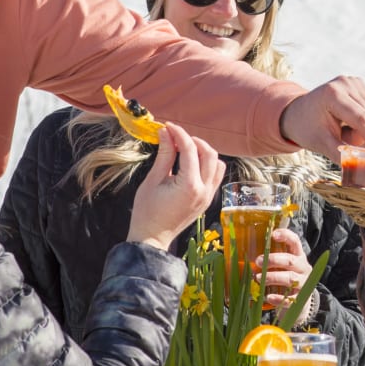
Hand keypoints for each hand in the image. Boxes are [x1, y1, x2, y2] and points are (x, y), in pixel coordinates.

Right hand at [127, 124, 225, 250]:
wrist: (151, 239)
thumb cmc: (147, 212)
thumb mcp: (153, 181)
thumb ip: (164, 155)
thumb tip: (165, 132)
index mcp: (189, 186)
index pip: (190, 150)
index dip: (179, 134)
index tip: (168, 126)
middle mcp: (204, 190)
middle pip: (210, 153)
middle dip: (194, 140)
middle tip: (176, 137)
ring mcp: (209, 196)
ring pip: (217, 164)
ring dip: (204, 151)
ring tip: (184, 149)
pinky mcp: (208, 199)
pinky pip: (215, 175)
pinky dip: (207, 164)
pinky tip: (191, 163)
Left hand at [257, 227, 314, 311]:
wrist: (301, 301)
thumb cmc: (287, 277)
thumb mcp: (284, 266)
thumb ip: (273, 259)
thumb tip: (248, 253)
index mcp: (298, 256)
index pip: (295, 242)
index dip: (285, 236)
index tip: (273, 234)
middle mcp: (303, 268)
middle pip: (290, 261)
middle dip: (273, 260)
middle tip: (257, 261)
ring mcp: (303, 283)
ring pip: (290, 278)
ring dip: (273, 277)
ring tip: (258, 278)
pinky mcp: (301, 298)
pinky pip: (290, 299)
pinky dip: (278, 297)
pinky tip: (268, 297)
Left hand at [279, 76, 364, 158]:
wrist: (298, 113)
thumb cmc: (307, 129)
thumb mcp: (322, 144)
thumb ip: (343, 155)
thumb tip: (364, 168)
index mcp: (332, 94)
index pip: (361, 119)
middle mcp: (345, 82)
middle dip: (364, 135)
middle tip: (343, 139)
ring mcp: (352, 80)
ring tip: (343, 129)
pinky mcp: (358, 83)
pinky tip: (348, 121)